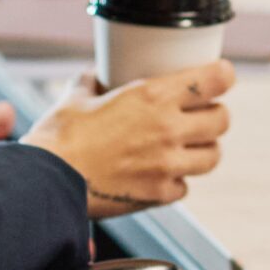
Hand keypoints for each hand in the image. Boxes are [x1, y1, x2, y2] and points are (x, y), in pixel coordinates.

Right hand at [21, 60, 235, 217]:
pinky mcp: (159, 194)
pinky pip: (184, 186)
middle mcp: (168, 129)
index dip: (223, 76)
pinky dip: (177, 181)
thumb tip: (97, 74)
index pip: (216, 80)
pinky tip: (160, 175)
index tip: (220, 76)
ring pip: (213, 156)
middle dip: (214, 115)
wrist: (47, 182)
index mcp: (154, 96)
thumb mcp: (76, 95)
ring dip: (204, 149)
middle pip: (222, 120)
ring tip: (188, 147)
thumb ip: (94, 81)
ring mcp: (167, 165)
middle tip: (200, 115)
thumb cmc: (59, 137)